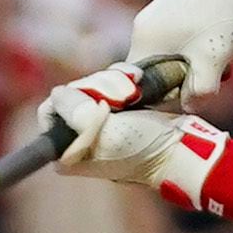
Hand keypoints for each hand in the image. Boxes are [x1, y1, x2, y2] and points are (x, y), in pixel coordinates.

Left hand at [42, 66, 226, 205]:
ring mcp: (98, 122)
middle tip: (125, 99)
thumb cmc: (145, 147)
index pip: (50, 112)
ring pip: (92, 84)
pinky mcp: (117, 110)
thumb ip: (76, 114)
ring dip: (114, 83)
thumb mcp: (106, 133)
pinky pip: (109, 83)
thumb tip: (58, 94)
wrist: (182, 148)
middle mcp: (79, 138)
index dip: (72, 101)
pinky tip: (138, 83)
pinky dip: (122, 80)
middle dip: (99, 88)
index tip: (97, 104)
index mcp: (69, 153)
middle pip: (72, 93)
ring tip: (135, 93)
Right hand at [127, 0, 232, 100]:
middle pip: (164, 72)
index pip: (143, 86)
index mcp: (144, 40)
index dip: (168, 97)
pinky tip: (231, 36)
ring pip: (182, 56)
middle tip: (223, 69)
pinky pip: (189, 40)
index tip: (195, 92)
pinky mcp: (178, 8)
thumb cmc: (222, 10)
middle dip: (195, 76)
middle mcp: (145, 28)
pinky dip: (210, 43)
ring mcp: (161, 16)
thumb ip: (199, 90)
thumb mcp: (213, 57)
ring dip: (208, 60)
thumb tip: (190, 107)